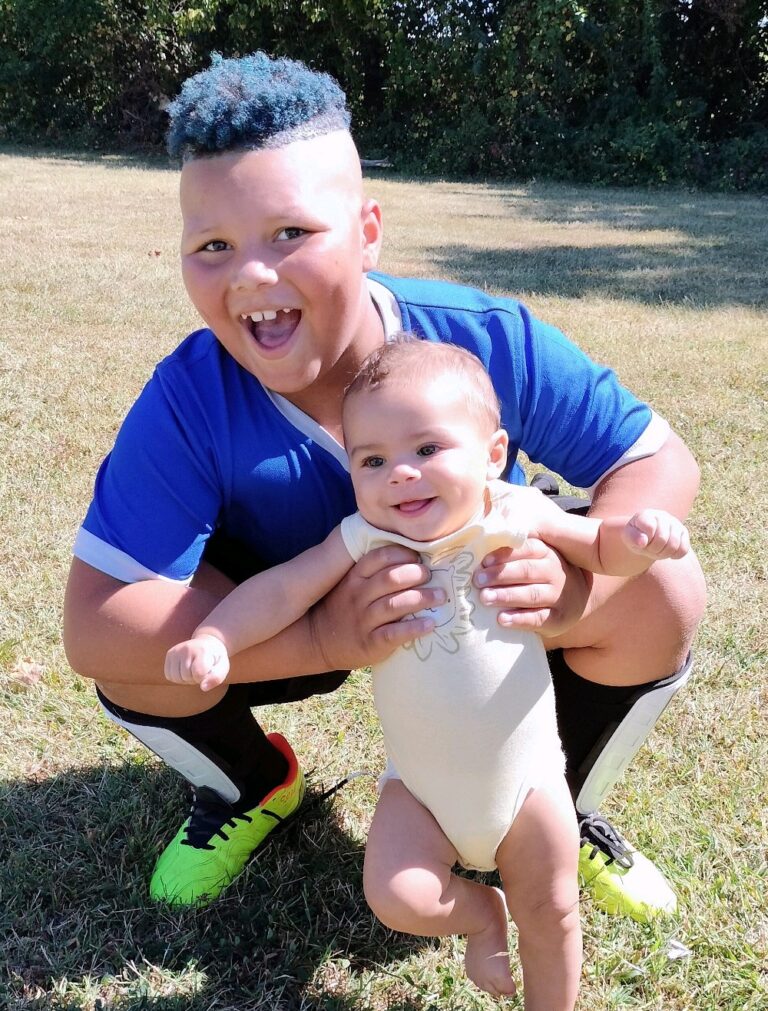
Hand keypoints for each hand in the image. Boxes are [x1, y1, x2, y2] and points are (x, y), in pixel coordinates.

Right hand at [164, 634, 230, 691]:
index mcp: (203, 650)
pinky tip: (185, 670)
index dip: (203, 678)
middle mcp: (187, 648)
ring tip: (193, 670)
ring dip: (185, 679)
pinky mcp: (170, 653)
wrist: (207, 643)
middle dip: (194, 679)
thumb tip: (203, 687)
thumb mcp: (223, 667)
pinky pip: (169, 675)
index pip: (198, 673)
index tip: (208, 671)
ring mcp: (177, 650)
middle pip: (186, 676)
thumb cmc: (215, 659)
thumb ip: (216, 678)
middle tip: (201, 671)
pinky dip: (177, 677)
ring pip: (176, 677)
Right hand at [308, 545, 444, 669]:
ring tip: (441, 597)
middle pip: (390, 579)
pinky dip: (414, 628)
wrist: (319, 641)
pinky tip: (430, 624)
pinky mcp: (370, 643)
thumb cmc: (343, 608)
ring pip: (395, 605)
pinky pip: (394, 634)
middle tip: (432, 576)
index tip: (419, 556)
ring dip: (422, 598)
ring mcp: (363, 620)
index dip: (402, 554)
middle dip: (416, 574)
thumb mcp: (349, 585)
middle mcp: (357, 597)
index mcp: (354, 578)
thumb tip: (412, 558)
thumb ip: (372, 573)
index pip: (379, 558)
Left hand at [473, 537, 589, 634]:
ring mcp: (559, 596)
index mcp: (546, 553)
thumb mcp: (534, 559)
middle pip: (527, 571)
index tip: (484, 562)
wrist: (572, 602)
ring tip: (485, 598)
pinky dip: (520, 619)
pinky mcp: (558, 618)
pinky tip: (502, 619)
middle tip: (478, 580)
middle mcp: (555, 572)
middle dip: (500, 575)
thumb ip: (511, 552)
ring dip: (507, 596)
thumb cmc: (540, 576)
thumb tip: (481, 544)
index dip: (504, 555)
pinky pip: (539, 618)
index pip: (526, 549)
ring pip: (532, 594)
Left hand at [623, 509, 690, 558]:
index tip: (640, 542)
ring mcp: (675, 523)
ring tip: (657, 551)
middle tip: (649, 549)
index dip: (644, 540)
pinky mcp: (684, 532)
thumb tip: (643, 542)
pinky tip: (668, 553)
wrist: (646, 537)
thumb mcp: (628, 537)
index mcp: (646, 515)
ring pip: (674, 545)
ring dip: (664, 554)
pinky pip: (684, 549)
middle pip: (662, 539)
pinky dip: (675, 555)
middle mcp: (662, 516)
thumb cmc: (636, 536)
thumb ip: (633, 538)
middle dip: (653, 549)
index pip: (650, 527)